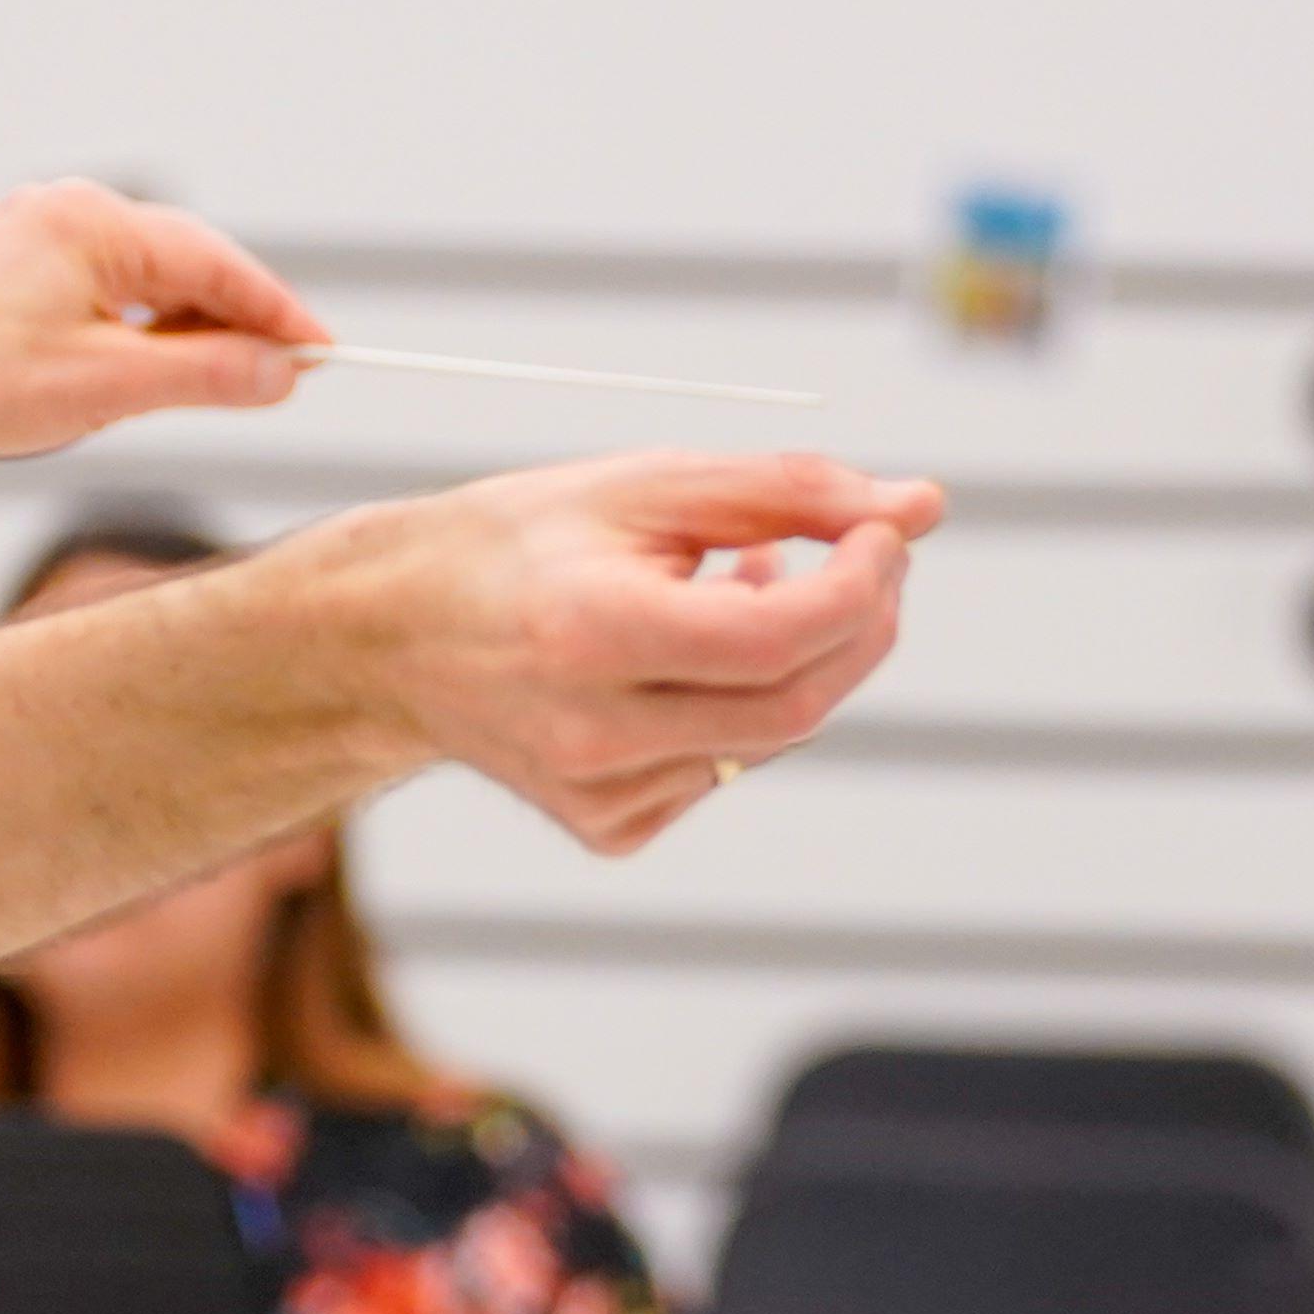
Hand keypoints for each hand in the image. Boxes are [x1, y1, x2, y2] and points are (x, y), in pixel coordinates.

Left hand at [0, 183, 323, 472]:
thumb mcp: (112, 387)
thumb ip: (210, 375)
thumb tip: (282, 373)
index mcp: (90, 221)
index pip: (214, 261)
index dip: (277, 312)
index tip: (326, 352)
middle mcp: (63, 214)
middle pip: (182, 265)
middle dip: (235, 323)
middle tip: (288, 378)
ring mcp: (33, 242)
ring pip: (142, 285)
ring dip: (186, 334)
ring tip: (228, 387)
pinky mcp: (12, 279)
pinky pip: (101, 299)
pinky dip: (138, 337)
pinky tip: (153, 377)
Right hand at [321, 449, 946, 852]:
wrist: (390, 637)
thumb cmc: (517, 543)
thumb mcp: (642, 486)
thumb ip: (787, 491)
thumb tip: (922, 506)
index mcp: (590, 632)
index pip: (779, 636)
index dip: (860, 583)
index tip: (885, 530)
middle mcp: (591, 732)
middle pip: (797, 704)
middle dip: (859, 625)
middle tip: (866, 555)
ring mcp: (598, 795)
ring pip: (771, 739)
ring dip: (798, 657)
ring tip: (743, 580)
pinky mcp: (607, 828)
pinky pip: (724, 769)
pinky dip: (736, 707)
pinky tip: (684, 655)